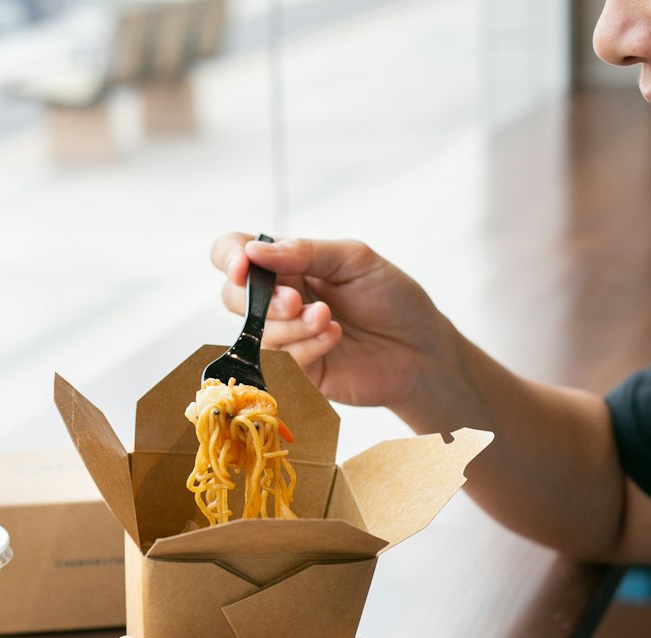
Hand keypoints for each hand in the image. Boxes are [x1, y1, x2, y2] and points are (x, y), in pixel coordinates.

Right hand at [210, 232, 460, 414]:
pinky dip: (305, 346)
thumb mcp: (354, 260)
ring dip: (291, 325)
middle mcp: (278, 301)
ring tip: (329, 319)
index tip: (244, 266)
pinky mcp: (297, 373)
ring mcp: (286, 338)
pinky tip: (334, 336)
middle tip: (297, 300)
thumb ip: (305, 253)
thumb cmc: (391, 299)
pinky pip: (280, 361)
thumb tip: (254, 251)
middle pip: (232, 297)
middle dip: (262, 299)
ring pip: (257, 333)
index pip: (234, 251)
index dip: (229, 257)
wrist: (421, 349)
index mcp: (287, 266)